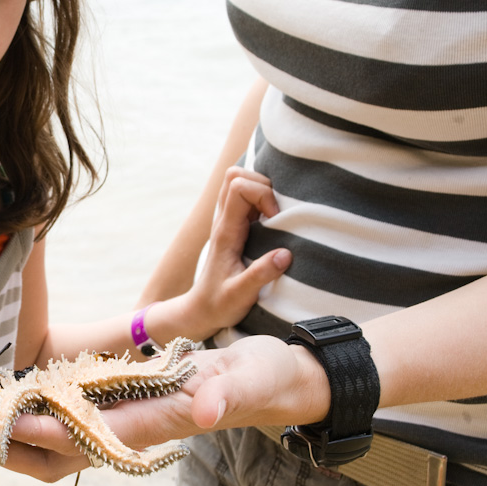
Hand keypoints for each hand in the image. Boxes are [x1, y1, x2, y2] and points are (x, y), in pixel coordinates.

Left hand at [0, 336, 328, 481]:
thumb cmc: (265, 378)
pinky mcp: (129, 413)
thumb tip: (204, 408)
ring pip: (64, 448)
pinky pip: (75, 427)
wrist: (276, 383)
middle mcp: (138, 430)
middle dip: (18, 447)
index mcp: (161, 420)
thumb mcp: (255, 376)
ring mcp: (131, 425)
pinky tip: (17, 402)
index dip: (47, 429)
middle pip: (66, 456)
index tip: (6, 421)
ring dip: (21, 439)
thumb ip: (230, 392)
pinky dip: (41, 420)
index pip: (93, 432)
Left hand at [153, 167, 289, 340]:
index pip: (238, 187)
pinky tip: (271, 220)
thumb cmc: (219, 304)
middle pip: (235, 175)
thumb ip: (261, 275)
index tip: (275, 220)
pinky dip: (260, 198)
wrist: (200, 310)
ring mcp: (227, 222)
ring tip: (275, 216)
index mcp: (225, 231)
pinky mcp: (233, 226)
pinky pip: (244, 197)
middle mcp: (223, 221)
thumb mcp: (241, 295)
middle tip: (276, 214)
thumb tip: (285, 254)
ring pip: (238, 181)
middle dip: (263, 185)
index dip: (262, 194)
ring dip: (261, 190)